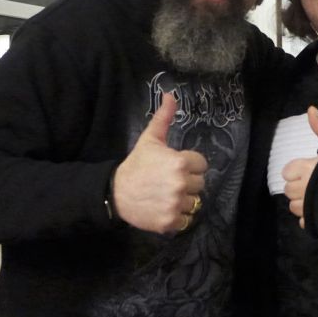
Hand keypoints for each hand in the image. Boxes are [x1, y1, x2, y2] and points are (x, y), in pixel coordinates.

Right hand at [111, 95, 206, 233]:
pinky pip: (186, 219)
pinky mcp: (170, 221)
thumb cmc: (136, 164)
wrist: (115, 193)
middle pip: (200, 184)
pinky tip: (165, 208)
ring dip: (184, 200)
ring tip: (167, 194)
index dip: (190, 165)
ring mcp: (176, 204)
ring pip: (195, 202)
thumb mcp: (150, 139)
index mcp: (180, 162)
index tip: (175, 167)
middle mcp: (180, 184)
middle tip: (169, 181)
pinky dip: (178, 216)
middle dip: (188, 182)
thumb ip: (164, 118)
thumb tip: (171, 94)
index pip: (201, 165)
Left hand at [282, 106, 317, 228]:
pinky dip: (311, 218)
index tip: (311, 172)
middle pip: (288, 190)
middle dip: (300, 188)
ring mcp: (307, 208)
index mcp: (305, 169)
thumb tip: (309, 108)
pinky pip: (303, 222)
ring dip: (304, 204)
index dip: (298, 172)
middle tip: (317, 186)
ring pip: (294, 207)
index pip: (287, 172)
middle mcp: (302, 188)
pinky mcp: (314, 223)